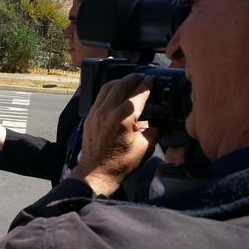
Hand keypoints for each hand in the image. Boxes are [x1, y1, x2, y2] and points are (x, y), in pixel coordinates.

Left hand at [71, 73, 159, 196]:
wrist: (96, 172)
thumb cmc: (121, 163)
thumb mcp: (144, 148)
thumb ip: (153, 132)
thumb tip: (157, 124)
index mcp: (123, 118)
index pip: (137, 94)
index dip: (146, 85)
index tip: (152, 80)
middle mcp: (108, 111)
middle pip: (122, 85)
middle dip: (134, 78)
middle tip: (142, 76)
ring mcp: (96, 112)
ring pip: (108, 87)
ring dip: (120, 81)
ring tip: (130, 80)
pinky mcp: (90, 116)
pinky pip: (100, 96)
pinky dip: (109, 89)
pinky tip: (115, 91)